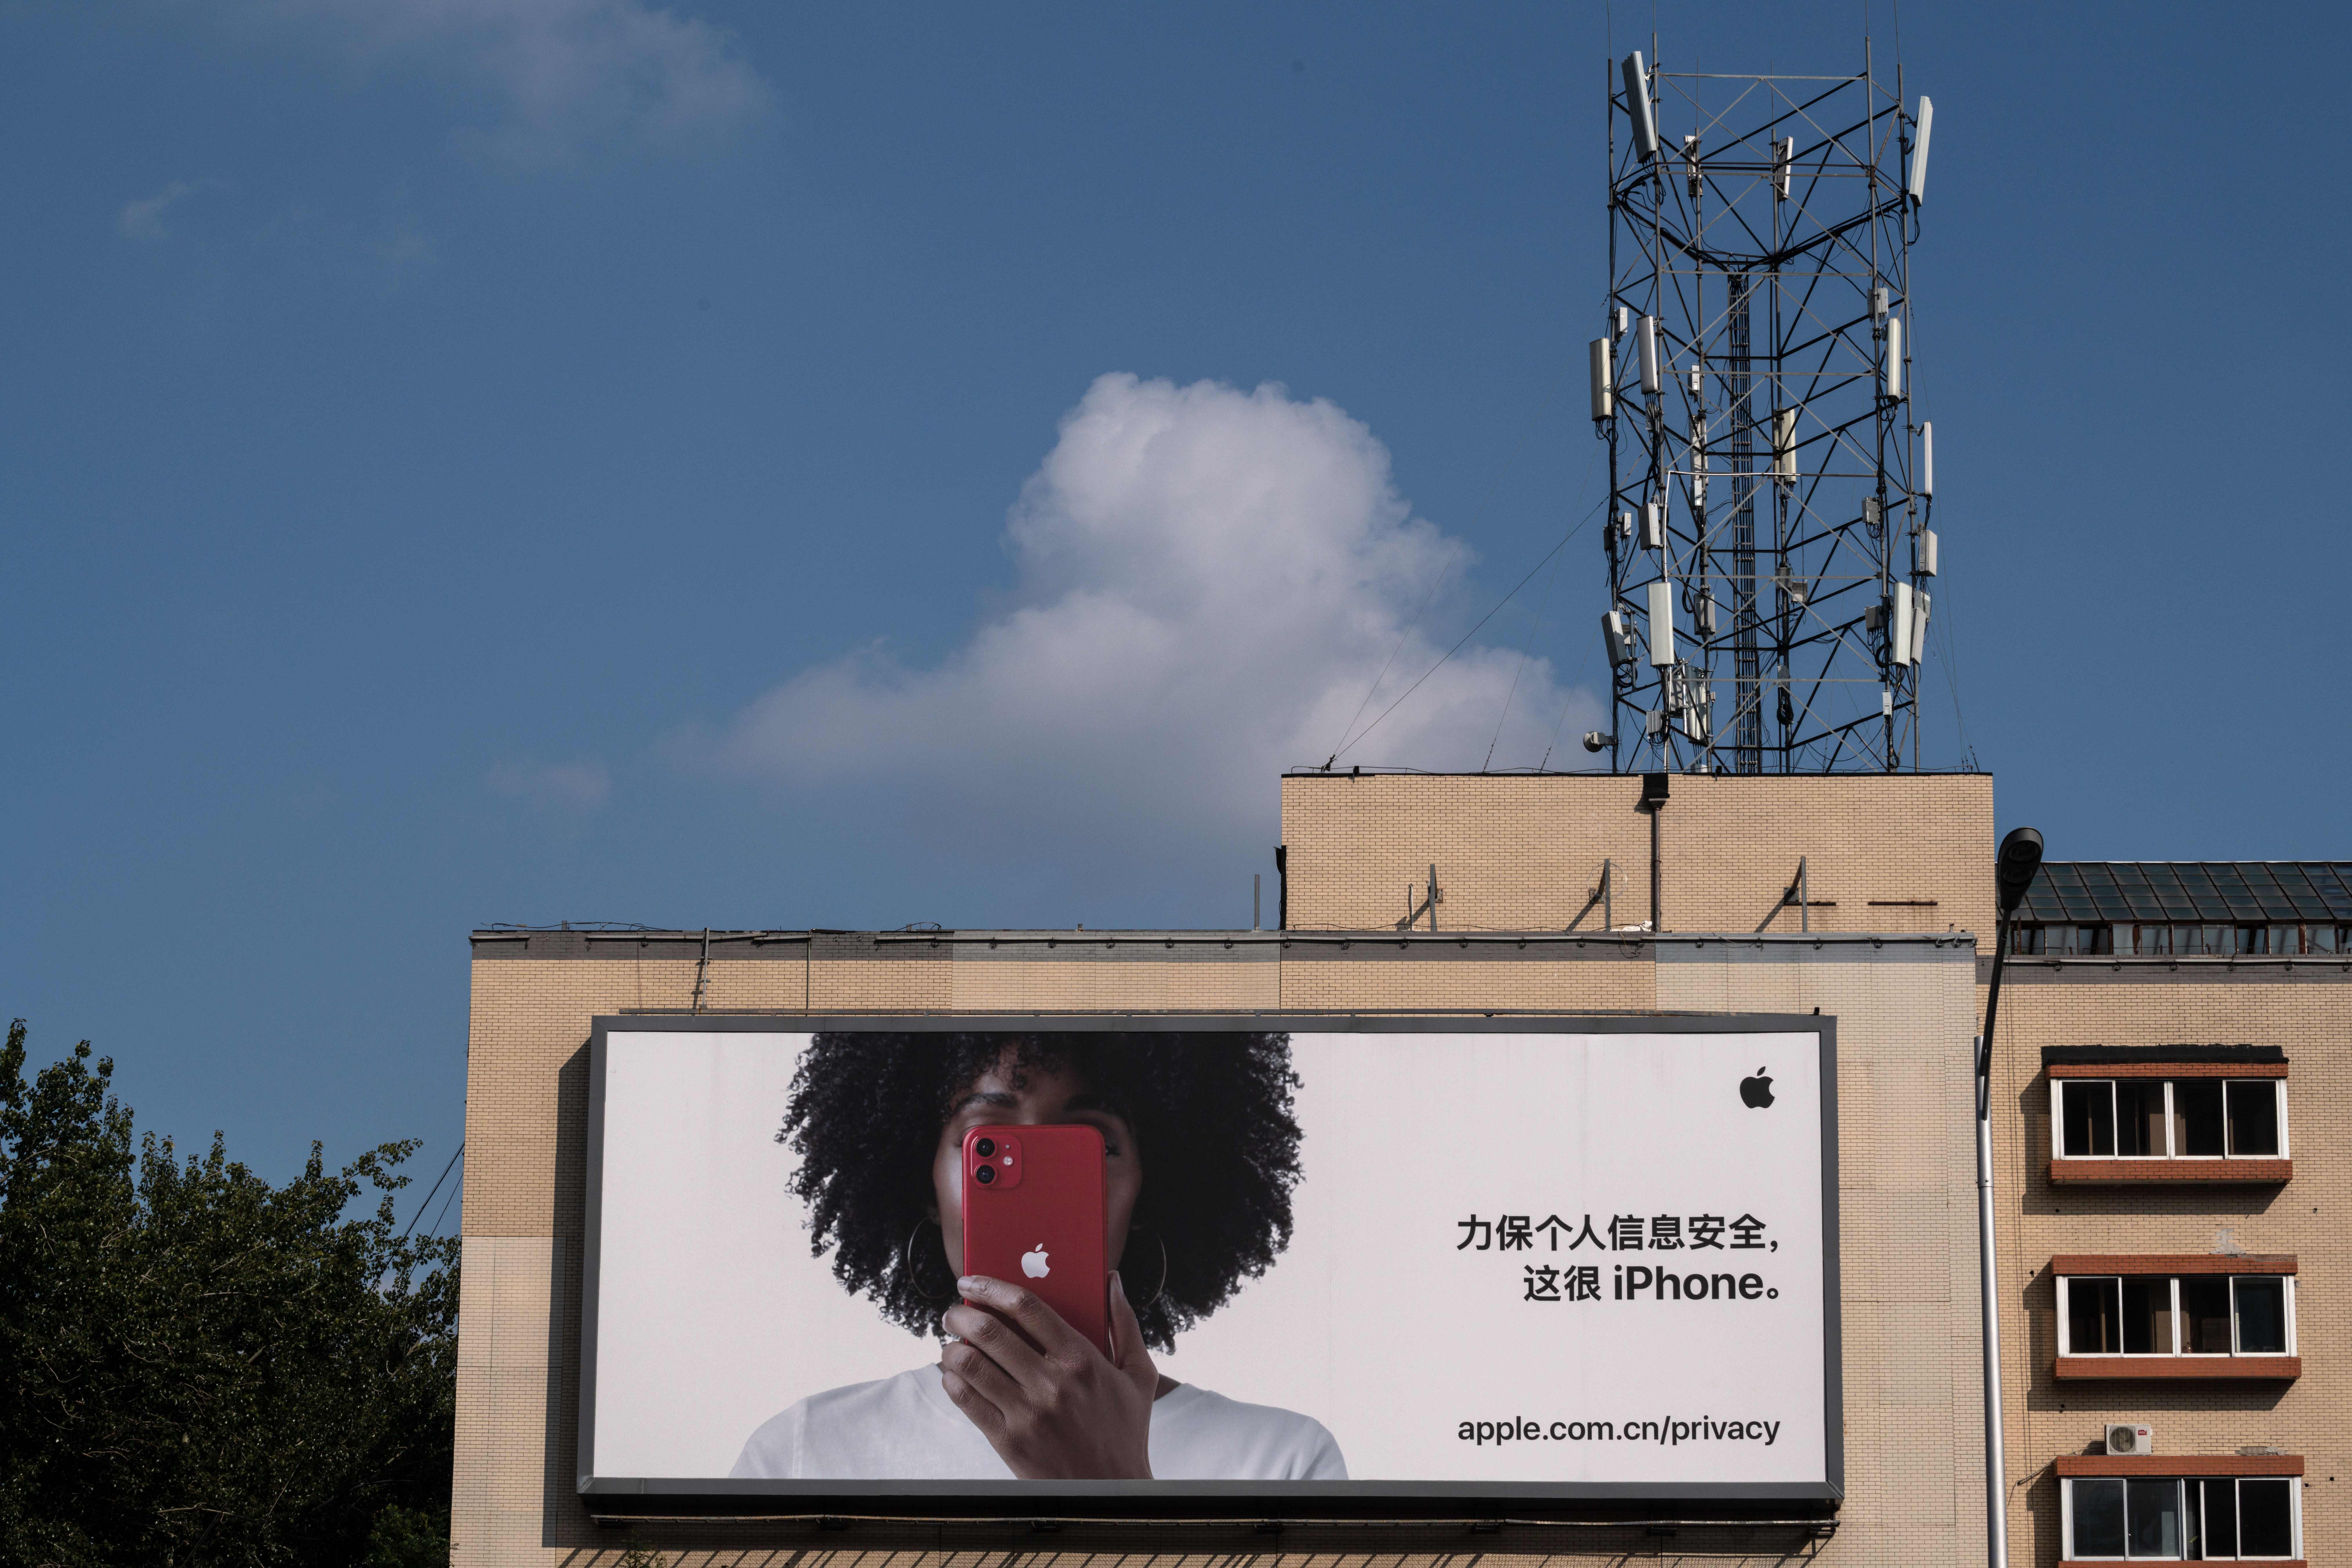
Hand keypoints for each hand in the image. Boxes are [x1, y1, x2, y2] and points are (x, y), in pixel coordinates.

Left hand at [938, 1271, 1157, 1479]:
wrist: (1112, 1492)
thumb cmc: (1125, 1429)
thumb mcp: (1138, 1374)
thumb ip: (1125, 1323)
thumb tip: (1112, 1279)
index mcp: (1082, 1360)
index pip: (1027, 1307)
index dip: (992, 1286)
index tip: (972, 1279)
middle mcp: (1052, 1384)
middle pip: (991, 1332)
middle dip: (961, 1313)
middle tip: (953, 1311)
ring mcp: (1027, 1414)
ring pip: (971, 1365)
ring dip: (951, 1346)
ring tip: (951, 1341)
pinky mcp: (1009, 1441)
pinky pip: (966, 1401)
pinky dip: (951, 1381)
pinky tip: (953, 1374)